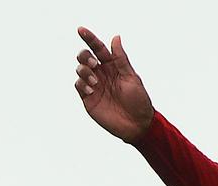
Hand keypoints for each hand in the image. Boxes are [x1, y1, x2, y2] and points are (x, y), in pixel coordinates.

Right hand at [74, 27, 154, 141]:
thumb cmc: (138, 100)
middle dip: (85, 56)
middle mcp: (101, 74)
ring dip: (84, 71)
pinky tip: (91, 90)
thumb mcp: (131, 77)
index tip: (81, 30)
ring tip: (95, 82)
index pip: (98, 48)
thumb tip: (115, 37)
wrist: (137, 124)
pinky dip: (82, 84)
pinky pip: (79, 86)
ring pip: (79, 70)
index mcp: (112, 66)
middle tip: (94, 64)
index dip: (89, 38)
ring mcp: (94, 86)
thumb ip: (121, 58)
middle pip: (85, 57)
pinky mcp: (88, 99)